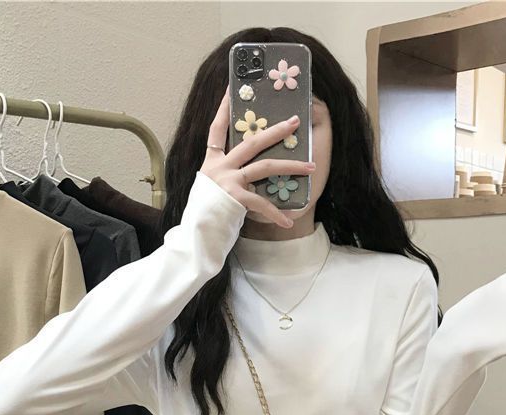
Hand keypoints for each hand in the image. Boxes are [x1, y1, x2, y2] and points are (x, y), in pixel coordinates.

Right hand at [200, 85, 315, 228]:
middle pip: (252, 142)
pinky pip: (262, 204)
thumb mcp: (210, 188)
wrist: (194, 235)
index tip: (231, 89)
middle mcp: (219, 167)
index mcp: (212, 162)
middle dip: (276, 130)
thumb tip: (245, 172)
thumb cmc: (204, 214)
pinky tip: (289, 220)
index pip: (216, 128)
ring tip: (311, 166)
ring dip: (291, 166)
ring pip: (265, 166)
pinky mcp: (235, 198)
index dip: (223, 108)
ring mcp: (227, 181)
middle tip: (295, 121)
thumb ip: (225, 175)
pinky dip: (276, 214)